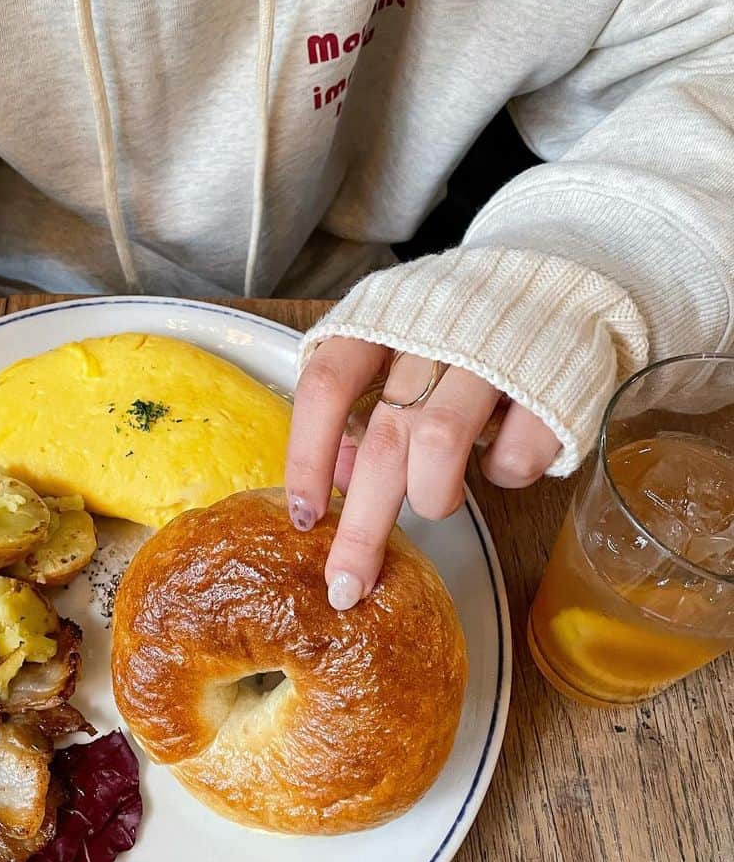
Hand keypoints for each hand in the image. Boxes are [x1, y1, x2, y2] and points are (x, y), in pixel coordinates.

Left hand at [286, 338, 560, 608]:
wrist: (559, 276)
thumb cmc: (459, 328)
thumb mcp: (396, 346)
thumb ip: (361, 401)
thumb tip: (337, 476)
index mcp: (381, 318)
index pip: (326, 386)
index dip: (307, 455)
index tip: (303, 517)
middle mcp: (430, 332)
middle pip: (384, 438)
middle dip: (363, 526)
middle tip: (346, 585)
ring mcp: (492, 353)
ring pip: (440, 445)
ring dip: (433, 496)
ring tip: (440, 500)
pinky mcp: (549, 378)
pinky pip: (515, 453)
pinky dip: (503, 475)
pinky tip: (499, 461)